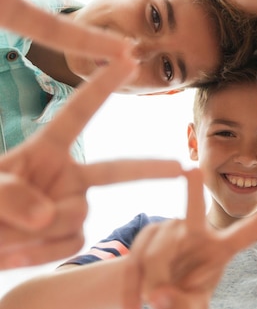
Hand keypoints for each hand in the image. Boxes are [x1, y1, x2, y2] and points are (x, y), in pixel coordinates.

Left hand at [0, 57, 182, 268]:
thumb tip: (50, 215)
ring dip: (40, 231)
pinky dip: (42, 252)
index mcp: (44, 150)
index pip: (81, 112)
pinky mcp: (66, 236)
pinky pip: (71, 243)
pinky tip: (14, 252)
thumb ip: (9, 196)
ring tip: (3, 236)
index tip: (128, 59)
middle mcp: (65, 175)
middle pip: (116, 171)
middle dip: (152, 169)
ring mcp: (69, 206)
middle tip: (182, 167)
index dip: (104, 84)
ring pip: (79, 216)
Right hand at [125, 169, 256, 308]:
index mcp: (221, 251)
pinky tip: (137, 294)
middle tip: (191, 171)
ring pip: (157, 249)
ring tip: (153, 297)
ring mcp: (174, 230)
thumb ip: (179, 303)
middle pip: (193, 213)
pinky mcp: (151, 232)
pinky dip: (134, 278)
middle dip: (192, 191)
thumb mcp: (189, 307)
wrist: (157, 295)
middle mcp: (199, 234)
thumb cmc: (184, 297)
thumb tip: (159, 295)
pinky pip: (138, 252)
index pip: (245, 235)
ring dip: (153, 277)